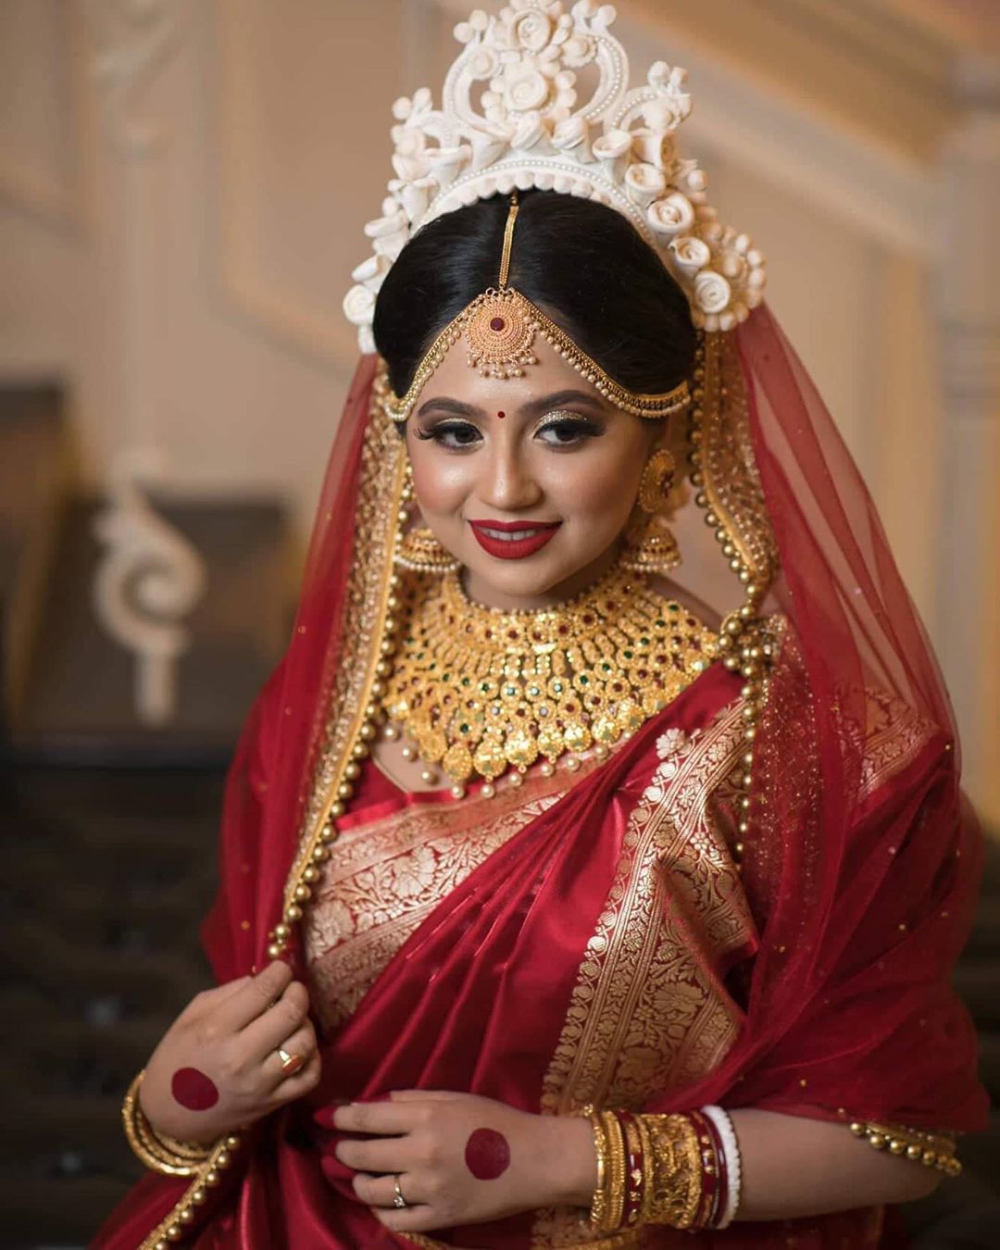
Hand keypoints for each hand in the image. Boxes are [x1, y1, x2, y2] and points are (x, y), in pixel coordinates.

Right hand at [139, 960, 320, 1144]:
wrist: (169, 1115)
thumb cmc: (178, 1057)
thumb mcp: (193, 1015)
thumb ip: (230, 992)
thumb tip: (265, 978)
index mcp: (216, 1030)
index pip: (263, 990)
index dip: (279, 972)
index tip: (281, 969)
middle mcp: (240, 1058)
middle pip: (290, 1013)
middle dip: (298, 992)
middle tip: (292, 989)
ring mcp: (259, 1084)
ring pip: (304, 1044)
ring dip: (305, 1023)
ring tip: (294, 1019)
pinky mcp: (271, 1104)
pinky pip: (309, 1077)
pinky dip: (312, 1057)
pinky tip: (300, 1046)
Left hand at [331, 1090, 595, 1234]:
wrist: (535, 1161)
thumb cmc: (496, 1120)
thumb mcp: (455, 1098)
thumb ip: (413, 1099)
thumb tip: (378, 1104)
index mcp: (425, 1117)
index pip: (366, 1118)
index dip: (341, 1117)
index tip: (327, 1115)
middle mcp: (420, 1153)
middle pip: (361, 1154)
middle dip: (343, 1149)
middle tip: (340, 1146)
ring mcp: (427, 1190)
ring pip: (371, 1190)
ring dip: (358, 1180)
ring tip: (359, 1174)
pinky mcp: (437, 1219)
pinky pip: (394, 1219)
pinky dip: (380, 1209)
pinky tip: (382, 1199)